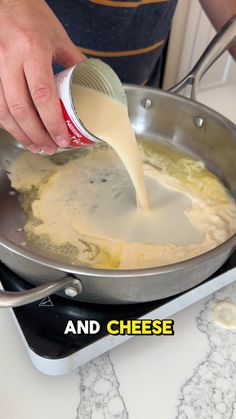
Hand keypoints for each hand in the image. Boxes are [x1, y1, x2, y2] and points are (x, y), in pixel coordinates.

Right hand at [0, 0, 85, 153]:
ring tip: (36, 146)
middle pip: (22, 110)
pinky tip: (20, 132)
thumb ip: (74, 63)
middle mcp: (9, 60)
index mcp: (32, 50)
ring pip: (4, 111)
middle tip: (50, 148)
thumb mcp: (58, 36)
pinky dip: (8, 123)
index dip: (52, 123)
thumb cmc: (30, 14)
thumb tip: (89, 86)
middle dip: (37, 135)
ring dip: (21, 134)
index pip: (43, 96)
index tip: (62, 139)